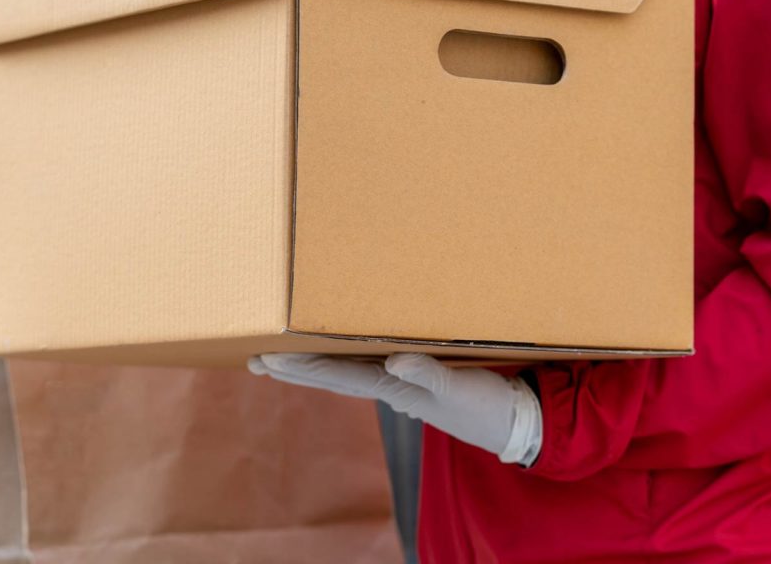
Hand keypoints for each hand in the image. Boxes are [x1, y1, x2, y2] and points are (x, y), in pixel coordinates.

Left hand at [248, 353, 542, 465]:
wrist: (515, 421)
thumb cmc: (486, 407)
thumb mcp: (458, 391)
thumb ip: (427, 376)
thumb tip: (393, 362)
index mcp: (394, 387)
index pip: (336, 376)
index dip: (302, 367)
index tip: (267, 359)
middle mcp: (391, 383)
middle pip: (331, 374)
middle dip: (294, 367)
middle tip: (255, 359)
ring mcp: (402, 381)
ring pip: (346, 368)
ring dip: (313, 363)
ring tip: (284, 355)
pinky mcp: (417, 374)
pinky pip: (372, 361)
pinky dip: (347, 355)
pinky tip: (341, 350)